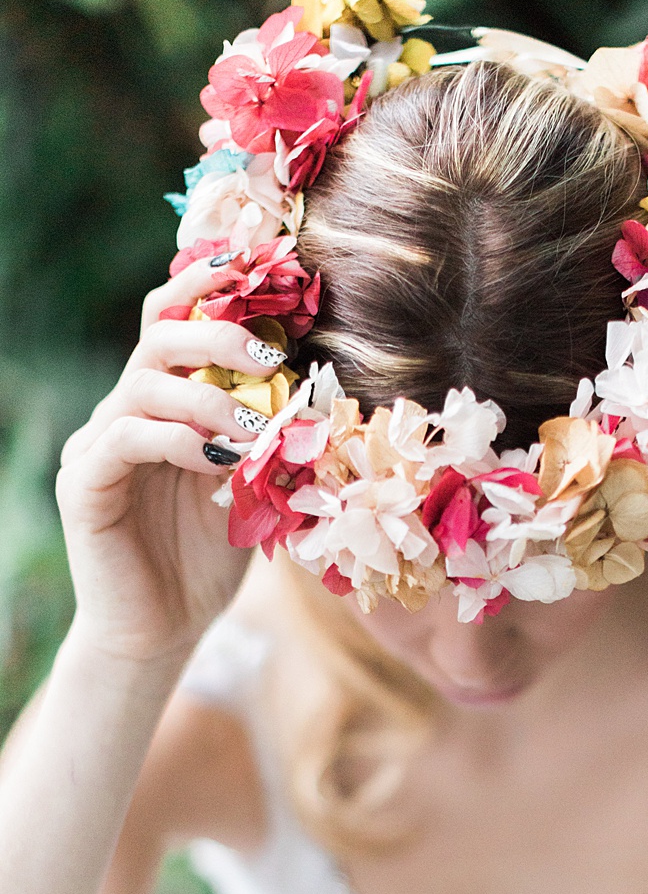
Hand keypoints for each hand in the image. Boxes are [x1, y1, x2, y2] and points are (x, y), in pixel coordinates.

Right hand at [56, 257, 278, 663]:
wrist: (162, 629)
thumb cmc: (208, 557)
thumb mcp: (251, 486)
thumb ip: (266, 436)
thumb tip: (316, 386)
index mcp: (165, 401)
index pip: (175, 318)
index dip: (209, 284)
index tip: (259, 265)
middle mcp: (126, 409)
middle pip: (159, 334)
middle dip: (218, 332)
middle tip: (270, 355)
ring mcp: (99, 444)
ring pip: (145, 384)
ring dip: (210, 399)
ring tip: (257, 429)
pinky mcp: (84, 483)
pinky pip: (126, 439)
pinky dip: (179, 442)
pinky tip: (218, 462)